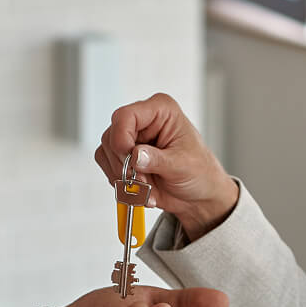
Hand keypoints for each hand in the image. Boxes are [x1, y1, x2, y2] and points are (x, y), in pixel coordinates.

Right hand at [96, 94, 239, 241]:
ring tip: (145, 187)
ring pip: (106, 152)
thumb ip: (157, 159)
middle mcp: (143, 121)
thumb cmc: (199, 172)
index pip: (126, 116)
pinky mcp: (124, 156)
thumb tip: (135, 156)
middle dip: (124, 164)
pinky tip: (140, 189)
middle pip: (112, 136)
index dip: (122, 138)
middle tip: (142, 181)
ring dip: (122, 176)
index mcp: (161, 111)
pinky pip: (107, 166)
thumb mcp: (182, 165)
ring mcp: (131, 138)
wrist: (198, 195)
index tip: (130, 160)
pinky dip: (120, 182)